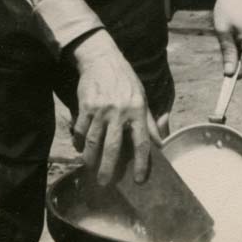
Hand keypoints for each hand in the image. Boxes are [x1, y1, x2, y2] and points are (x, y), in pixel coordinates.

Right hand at [70, 30, 160, 185]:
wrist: (102, 58)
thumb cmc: (125, 80)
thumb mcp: (142, 97)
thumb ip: (150, 122)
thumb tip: (162, 144)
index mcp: (138, 110)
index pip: (142, 142)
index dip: (142, 163)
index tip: (139, 180)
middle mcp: (120, 111)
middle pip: (113, 147)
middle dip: (108, 168)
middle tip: (105, 183)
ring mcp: (101, 108)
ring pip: (94, 141)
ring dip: (91, 158)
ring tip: (90, 168)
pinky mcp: (86, 105)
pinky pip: (81, 129)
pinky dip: (79, 141)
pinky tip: (80, 148)